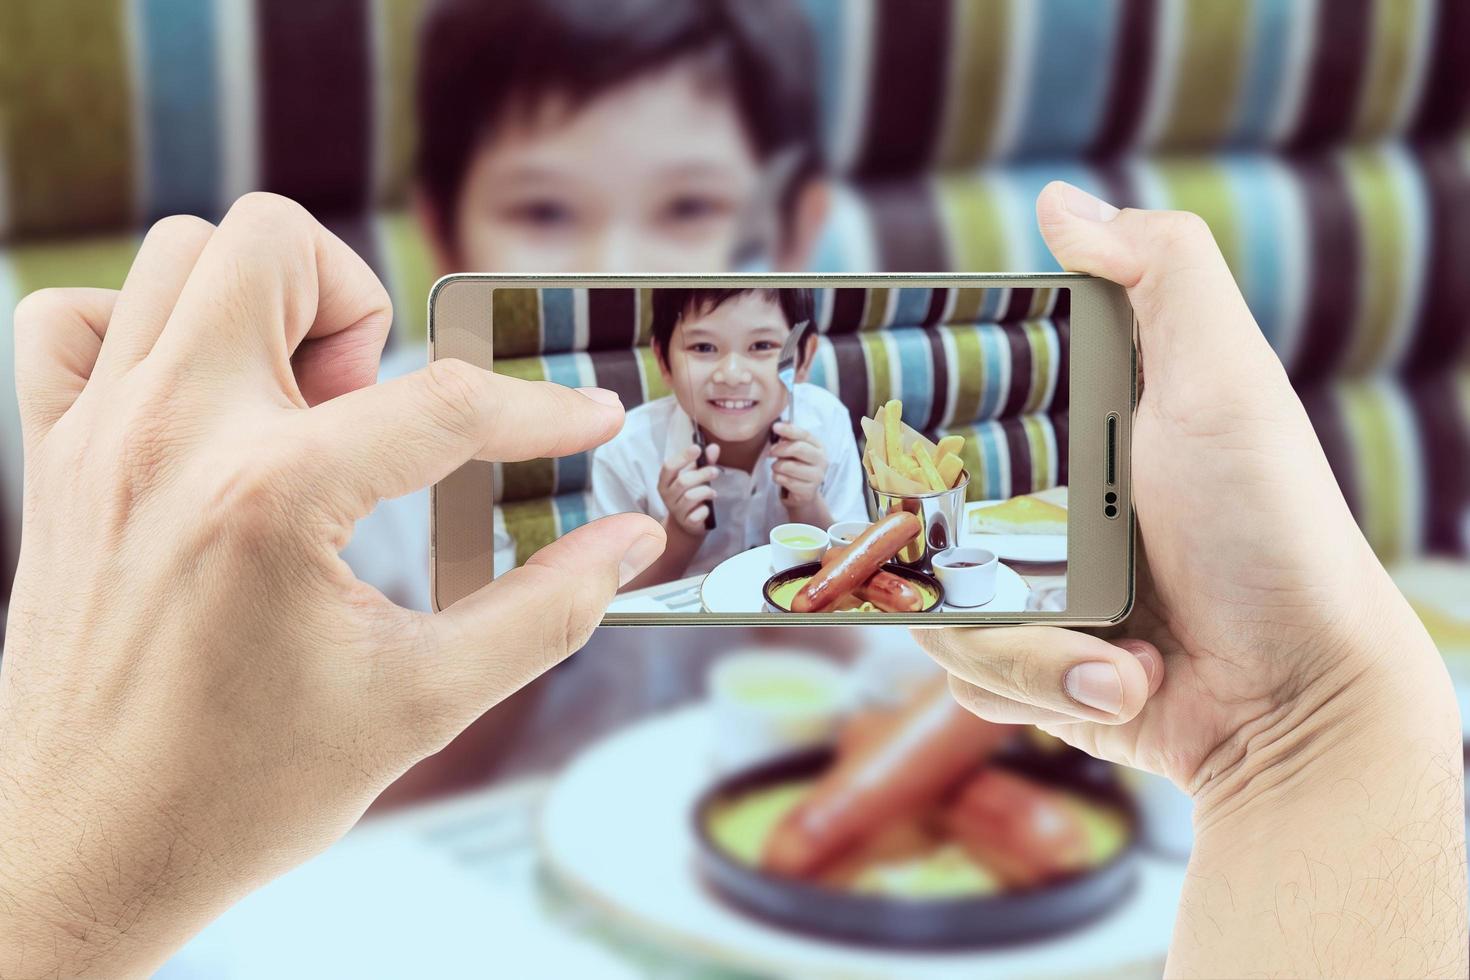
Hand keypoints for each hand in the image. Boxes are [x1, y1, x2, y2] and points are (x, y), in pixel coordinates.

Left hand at [0, 194, 664, 975]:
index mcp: (272, 498)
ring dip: (263, 303)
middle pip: (276, 244)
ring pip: (177, 257)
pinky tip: (202, 405)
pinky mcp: (55, 462)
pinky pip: (74, 322)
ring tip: (301, 405)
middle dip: (361, 302)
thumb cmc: (238, 794)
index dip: (543, 407)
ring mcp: (97, 440)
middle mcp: (172, 439)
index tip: (590, 417)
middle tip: (377, 405)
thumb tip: (628, 546)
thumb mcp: (422, 703)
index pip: (443, 403)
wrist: (81, 857)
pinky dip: (143, 329)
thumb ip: (545, 611)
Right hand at [658, 442, 720, 535]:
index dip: (683, 457)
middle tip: (715, 471)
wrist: (688, 522)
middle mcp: (667, 496)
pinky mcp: (686, 522)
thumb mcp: (695, 476)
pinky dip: (705, 510)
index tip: (697, 449)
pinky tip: (707, 508)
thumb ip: (704, 462)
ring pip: (690, 497)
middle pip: (683, 481)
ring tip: (713, 492)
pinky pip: (696, 514)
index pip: (669, 467)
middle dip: (702, 474)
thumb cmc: (690, 493)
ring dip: (705, 491)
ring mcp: (676, 510)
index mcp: (665, 481)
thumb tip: (714, 447)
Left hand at [770, 420, 828, 506]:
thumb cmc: (797, 466)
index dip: (789, 429)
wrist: (803, 492)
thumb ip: (789, 438)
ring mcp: (817, 476)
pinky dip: (778, 478)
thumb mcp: (795, 450)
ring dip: (776, 466)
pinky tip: (780, 478)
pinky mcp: (809, 491)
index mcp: (819, 446)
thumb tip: (779, 426)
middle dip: (780, 449)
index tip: (775, 427)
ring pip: (788, 466)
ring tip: (777, 467)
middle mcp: (822, 460)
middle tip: (771, 452)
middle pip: (798, 448)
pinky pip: (786, 481)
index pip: (804, 434)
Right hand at [914, 182, 1455, 804]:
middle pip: (916, 523)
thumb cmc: (1271, 532)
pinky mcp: (1035, 675)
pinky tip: (1116, 686)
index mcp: (1070, 432)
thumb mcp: (1228, 382)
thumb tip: (1061, 200)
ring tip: (1117, 655)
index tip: (911, 447)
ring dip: (1029, 650)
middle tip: (1045, 580)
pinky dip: (1038, 689)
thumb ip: (1163, 275)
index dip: (914, 426)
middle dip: (969, 567)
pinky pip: (969, 678)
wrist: (1299, 700)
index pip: (948, 412)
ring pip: (934, 613)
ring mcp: (1031, 594)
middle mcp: (1038, 509)